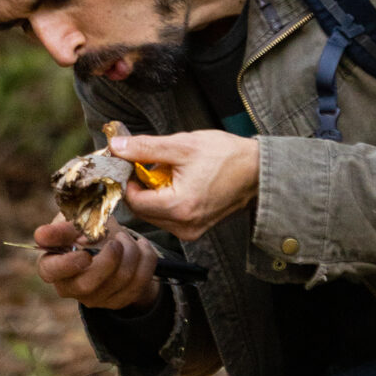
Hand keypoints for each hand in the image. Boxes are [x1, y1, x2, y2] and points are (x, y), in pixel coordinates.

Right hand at [33, 217, 161, 311]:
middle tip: (117, 240)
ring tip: (126, 237)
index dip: (68, 264)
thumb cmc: (86, 230)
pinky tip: (140, 246)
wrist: (113, 241)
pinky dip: (145, 259)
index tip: (85, 253)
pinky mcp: (119, 301)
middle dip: (109, 260)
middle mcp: (71, 288)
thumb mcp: (74, 222)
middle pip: (88, 284)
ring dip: (130, 252)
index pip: (51, 272)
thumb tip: (42, 236)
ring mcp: (96, 298)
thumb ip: (61, 228)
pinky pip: (140, 282)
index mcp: (53, 266)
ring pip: (119, 281)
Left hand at [117, 129, 259, 241]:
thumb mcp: (182, 145)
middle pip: (142, 211)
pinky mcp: (197, 229)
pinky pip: (169, 218)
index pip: (133, 201)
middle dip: (140, 187)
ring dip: (153, 195)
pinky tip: (178, 184)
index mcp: (179, 207)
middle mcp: (184, 226)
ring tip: (168, 173)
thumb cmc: (227, 156)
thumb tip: (118, 147)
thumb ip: (145, 147)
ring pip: (154, 216)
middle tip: (150, 165)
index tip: (133, 162)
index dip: (129, 180)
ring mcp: (192, 230)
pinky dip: (166, 201)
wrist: (258, 170)